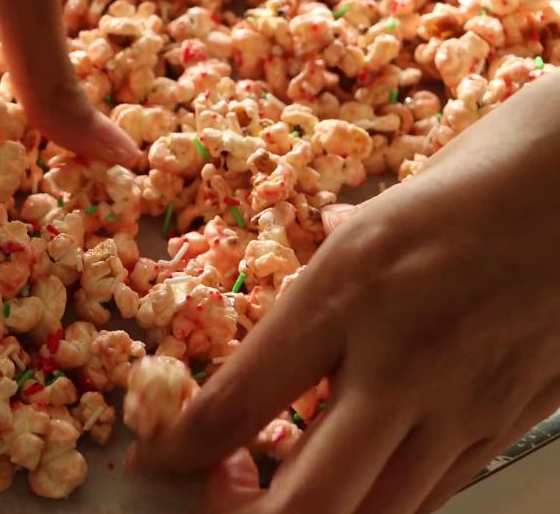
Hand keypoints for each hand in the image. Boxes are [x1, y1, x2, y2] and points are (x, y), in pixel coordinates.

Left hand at [130, 72, 559, 512]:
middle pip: (306, 506)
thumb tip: (273, 350)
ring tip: (273, 492)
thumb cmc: (477, 182)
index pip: (238, 403)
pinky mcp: (511, 425)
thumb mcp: (371, 222)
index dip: (179, 450)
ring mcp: (465, 405)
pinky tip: (352, 478)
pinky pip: (430, 495)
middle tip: (217, 497)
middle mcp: (402, 361)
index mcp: (349, 291)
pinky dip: (374, 503)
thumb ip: (317, 296)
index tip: (153, 461)